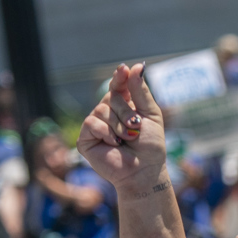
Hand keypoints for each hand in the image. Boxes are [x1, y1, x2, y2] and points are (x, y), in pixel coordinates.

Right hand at [77, 63, 167, 191]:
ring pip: (101, 109)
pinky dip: (106, 132)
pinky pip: (92, 123)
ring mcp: (95, 124)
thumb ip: (141, 92)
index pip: (118, 85)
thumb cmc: (150, 146)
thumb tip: (135, 66)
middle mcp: (107, 112)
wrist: (144, 171)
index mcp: (123, 105)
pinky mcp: (86, 138)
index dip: (120, 77)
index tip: (123, 70)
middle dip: (126, 112)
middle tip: (135, 128)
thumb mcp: (151, 115)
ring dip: (119, 125)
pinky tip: (114, 144)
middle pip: (111, 96)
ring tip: (127, 139)